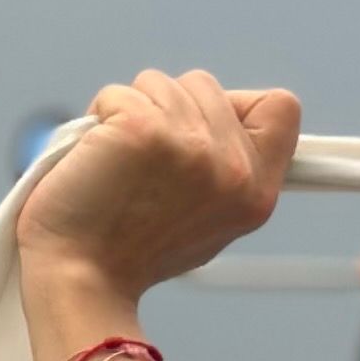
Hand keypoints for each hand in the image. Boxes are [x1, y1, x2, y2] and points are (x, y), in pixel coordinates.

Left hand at [16, 70, 300, 313]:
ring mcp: (189, 145)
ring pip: (158, 83)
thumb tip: (224, 115)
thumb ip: (227, 168)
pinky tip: (94, 158)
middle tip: (142, 165)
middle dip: (166, 109)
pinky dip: (96, 118)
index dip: (236, 105)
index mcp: (257, 192)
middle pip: (205, 85)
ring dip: (129, 112)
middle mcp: (232, 167)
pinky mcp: (141, 129)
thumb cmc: (128, 252)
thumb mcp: (208, 220)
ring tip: (116, 164)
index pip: (280, 107)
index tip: (200, 131)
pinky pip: (116, 94)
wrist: (79, 278)